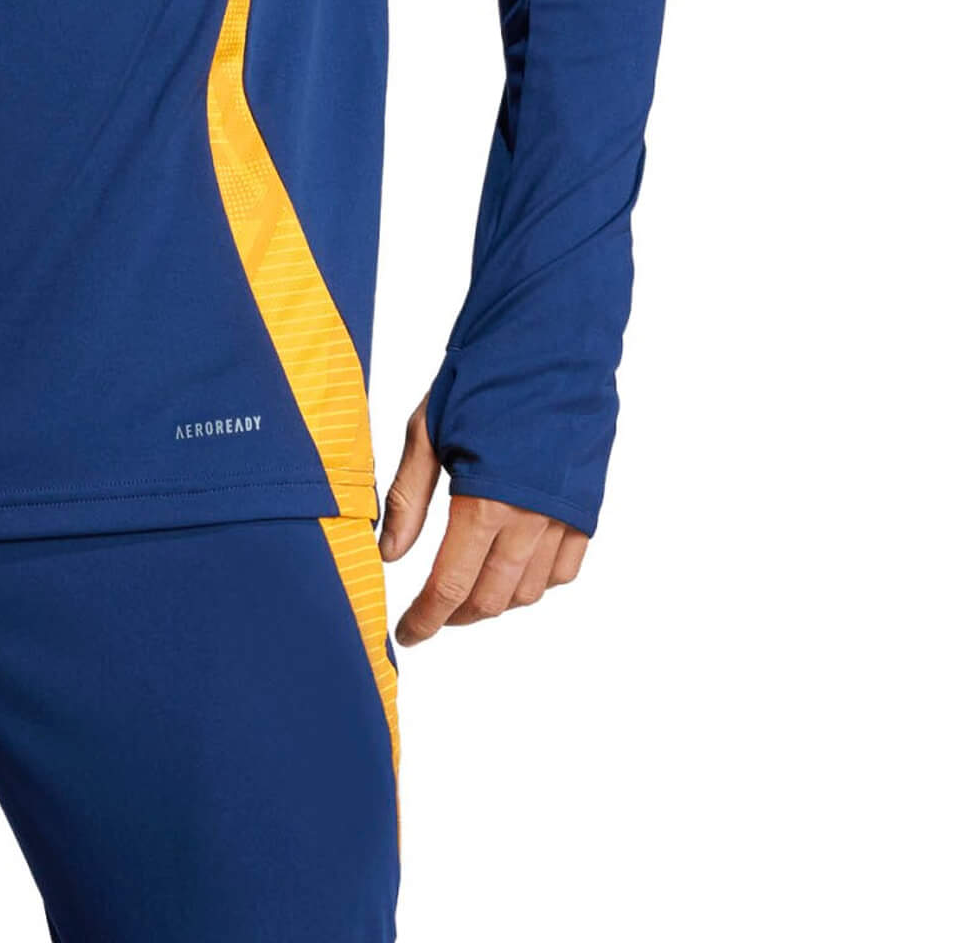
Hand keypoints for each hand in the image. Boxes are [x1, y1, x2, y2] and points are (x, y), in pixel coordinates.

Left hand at [380, 396, 587, 645]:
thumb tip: (390, 554)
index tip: (408, 635)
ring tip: (465, 593)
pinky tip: (510, 571)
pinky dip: (535, 582)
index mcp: (485, 501)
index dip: (427, 618)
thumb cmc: (483, 376)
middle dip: (457, 615)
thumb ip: (408, 498)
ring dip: (495, 602)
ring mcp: (565, 516)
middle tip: (430, 614)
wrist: (551, 342)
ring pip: (530, 591)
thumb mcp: (427, 430)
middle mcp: (532, 518)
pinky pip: (565, 569)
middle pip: (492, 598)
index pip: (451, 585)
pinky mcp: (587, 506)